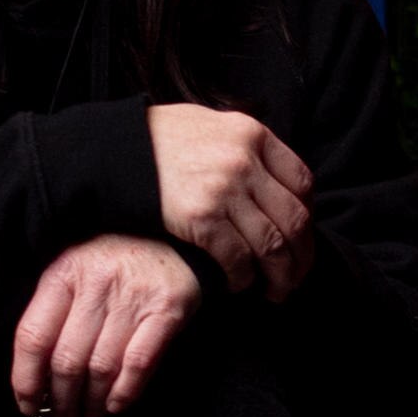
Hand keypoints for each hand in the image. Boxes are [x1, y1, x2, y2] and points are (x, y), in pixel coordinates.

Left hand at [9, 234, 196, 416]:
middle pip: (67, 359)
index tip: (27, 404)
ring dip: (91, 401)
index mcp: (64, 273)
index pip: (33, 337)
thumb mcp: (76, 268)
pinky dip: (125, 392)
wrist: (177, 231)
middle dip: (61, 399)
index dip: (26, 379)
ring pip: (101, 367)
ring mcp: (133, 297)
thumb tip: (36, 373)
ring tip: (87, 414)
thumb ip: (56, 310)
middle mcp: (96, 284)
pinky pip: (138, 363)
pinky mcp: (167, 310)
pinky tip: (115, 405)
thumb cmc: (117, 258)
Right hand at [150, 102, 312, 301]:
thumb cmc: (157, 141)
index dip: (307, 217)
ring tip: (275, 291)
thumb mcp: (209, 125)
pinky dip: (243, 278)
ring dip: (279, 276)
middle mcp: (244, 159)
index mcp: (252, 134)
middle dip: (301, 256)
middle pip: (294, 219)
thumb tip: (272, 181)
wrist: (110, 151)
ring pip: (272, 245)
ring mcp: (223, 188)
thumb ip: (243, 147)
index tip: (300, 238)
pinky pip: (237, 258)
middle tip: (296, 277)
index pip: (302, 183)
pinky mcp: (200, 217)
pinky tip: (239, 285)